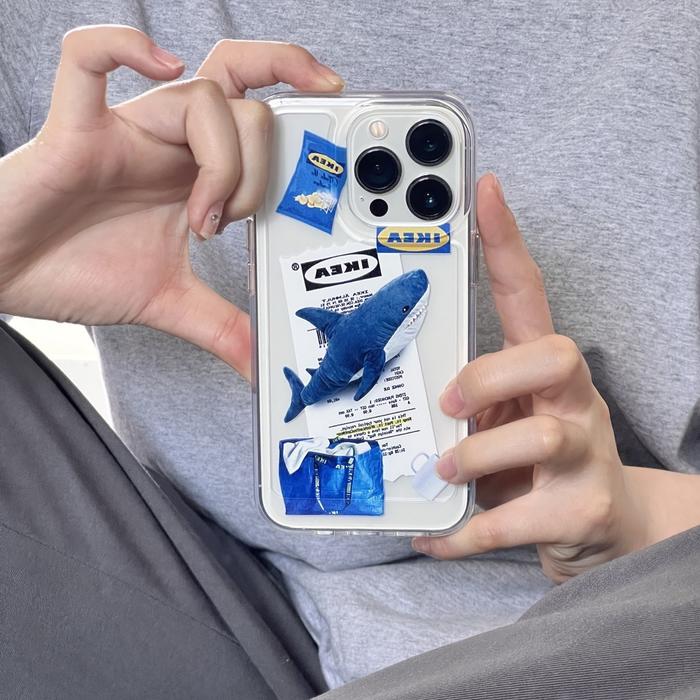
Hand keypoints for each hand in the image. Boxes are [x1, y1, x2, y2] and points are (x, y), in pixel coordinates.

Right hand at [0, 26, 343, 378]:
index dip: (301, 112)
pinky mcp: (73, 133)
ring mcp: (124, 132)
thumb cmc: (76, 271)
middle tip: (242, 217)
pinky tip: (160, 67)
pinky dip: (124, 49)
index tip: (333, 146)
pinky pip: (87, 60)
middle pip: (245, 97)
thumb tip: (260, 364)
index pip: (258, 116)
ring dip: (223, 163)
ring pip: (202, 96)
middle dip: (263, 162)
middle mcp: (167, 144)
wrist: (8, 276)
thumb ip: (221, 326)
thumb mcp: (170, 302)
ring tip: (202, 219)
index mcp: (193, 173)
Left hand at [412, 174, 649, 581]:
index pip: (530, 293)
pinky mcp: (578, 513)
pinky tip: (432, 535)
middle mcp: (573, 402)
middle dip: (493, 376)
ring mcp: (584, 457)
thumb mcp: (502, 416)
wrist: (603, 528)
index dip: (507, 242)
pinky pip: (512, 520)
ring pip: (540, 439)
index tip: (482, 192)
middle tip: (451, 404)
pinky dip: (462, 532)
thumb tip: (382, 392)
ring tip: (443, 471)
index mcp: (545, 371)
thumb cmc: (536, 461)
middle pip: (555, 355)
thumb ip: (461, 398)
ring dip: (477, 456)